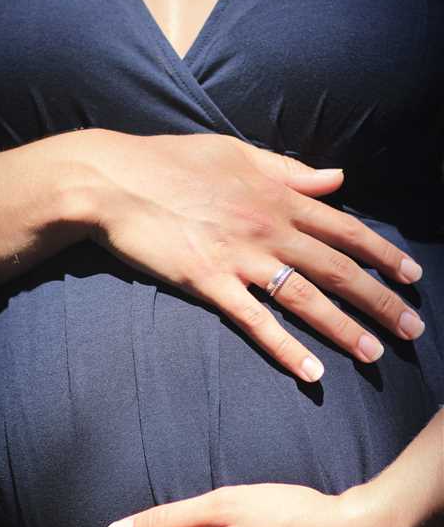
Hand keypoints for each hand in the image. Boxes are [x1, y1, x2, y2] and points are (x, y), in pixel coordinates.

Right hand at [81, 129, 423, 381]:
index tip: (412, 276)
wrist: (114, 179)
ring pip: (305, 298)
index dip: (383, 254)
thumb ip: (290, 170)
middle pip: (337, 269)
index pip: (345, 229)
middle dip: (380, 301)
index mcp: (278, 195)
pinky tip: (310, 373)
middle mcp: (269, 227)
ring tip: (374, 356)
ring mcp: (240, 257)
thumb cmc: (172, 161)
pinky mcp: (209, 283)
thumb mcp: (237, 153)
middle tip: (412, 331)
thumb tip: (337, 179)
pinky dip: (285, 349)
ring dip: (344, 329)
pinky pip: (255, 321)